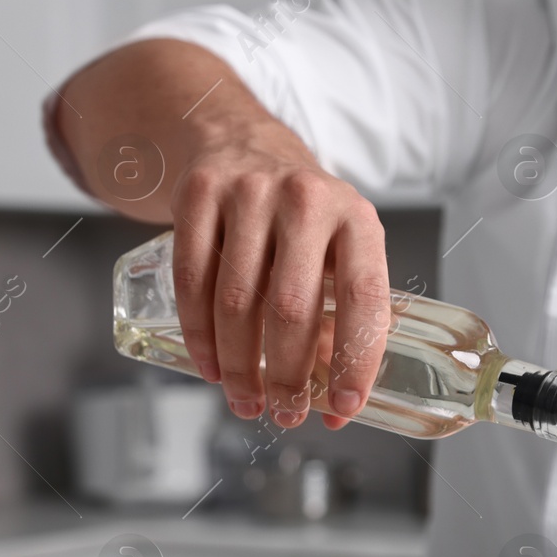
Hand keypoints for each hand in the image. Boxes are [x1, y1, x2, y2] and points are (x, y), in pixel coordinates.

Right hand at [168, 126, 389, 430]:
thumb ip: (342, 311)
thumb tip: (338, 399)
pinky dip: (199, 335)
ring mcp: (249, 193)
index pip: (364, 297)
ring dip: (240, 365)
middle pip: (293, 308)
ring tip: (247, 401)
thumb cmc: (302, 216)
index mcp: (357, 218)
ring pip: (237, 301)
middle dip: (288, 375)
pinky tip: (210, 367)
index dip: (356, 357)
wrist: (242, 142)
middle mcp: (307, 200)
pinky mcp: (198, 195)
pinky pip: (192, 280)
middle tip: (286, 414)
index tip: (345, 405)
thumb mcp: (341, 247)